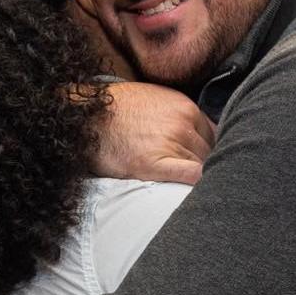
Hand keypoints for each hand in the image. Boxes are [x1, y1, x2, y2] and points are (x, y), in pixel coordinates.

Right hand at [91, 81, 215, 186]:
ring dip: (196, 179)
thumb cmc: (114, 111)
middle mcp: (182, 122)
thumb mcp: (154, 100)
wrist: (83, 116)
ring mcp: (171, 141)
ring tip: (185, 189)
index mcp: (184, 107)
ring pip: (203, 166)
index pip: (213, 137)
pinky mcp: (155, 162)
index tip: (201, 166)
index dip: (207, 154)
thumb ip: (179, 116)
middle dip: (203, 167)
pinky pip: (192, 176)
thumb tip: (199, 137)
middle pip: (209, 153)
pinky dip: (197, 185)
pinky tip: (193, 194)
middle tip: (192, 181)